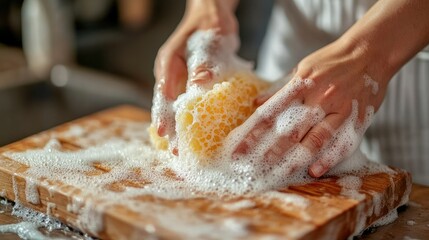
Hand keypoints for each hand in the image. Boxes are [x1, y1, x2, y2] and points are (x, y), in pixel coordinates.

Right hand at [153, 0, 238, 143]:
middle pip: (165, 104)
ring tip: (180, 149)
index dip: (164, 113)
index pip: (163, 92)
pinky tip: (190, 133)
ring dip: (177, 126)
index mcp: (169, 61)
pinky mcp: (187, 81)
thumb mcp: (209, 42)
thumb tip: (198, 86)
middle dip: (170, 127)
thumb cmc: (210, 24)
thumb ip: (203, 64)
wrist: (213, 15)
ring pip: (173, 106)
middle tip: (175, 151)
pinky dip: (186, 118)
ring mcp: (177, 78)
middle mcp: (169, 72)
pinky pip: (184, 103)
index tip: (165, 133)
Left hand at [232, 37, 389, 177]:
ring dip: (298, 157)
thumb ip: (279, 89)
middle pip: (291, 128)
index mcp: (301, 83)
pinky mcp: (357, 118)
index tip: (238, 148)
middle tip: (254, 166)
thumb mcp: (301, 68)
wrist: (371, 52)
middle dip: (271, 149)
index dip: (252, 133)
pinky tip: (316, 170)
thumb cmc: (331, 61)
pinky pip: (342, 142)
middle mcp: (319, 97)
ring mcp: (339, 109)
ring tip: (281, 172)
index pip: (271, 112)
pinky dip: (329, 158)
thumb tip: (255, 103)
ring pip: (316, 138)